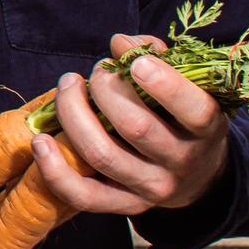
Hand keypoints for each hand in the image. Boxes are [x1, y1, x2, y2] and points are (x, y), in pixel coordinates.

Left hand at [29, 35, 230, 219]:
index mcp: (207, 128)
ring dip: (74, 114)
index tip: (136, 63)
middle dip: (105, 89)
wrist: (199, 176)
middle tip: (97, 71)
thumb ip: (157, 57)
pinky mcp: (125, 206)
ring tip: (68, 88)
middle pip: (135, 126)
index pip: (194, 110)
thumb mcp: (188, 85)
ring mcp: (153, 188)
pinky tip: (42, 141)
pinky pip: (83, 195)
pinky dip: (56, 170)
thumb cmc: (184, 116)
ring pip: (102, 154)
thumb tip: (120, 43)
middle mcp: (182, 162)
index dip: (164, 84)